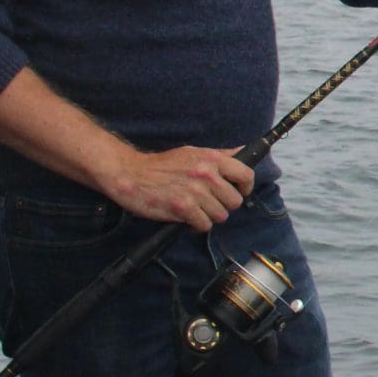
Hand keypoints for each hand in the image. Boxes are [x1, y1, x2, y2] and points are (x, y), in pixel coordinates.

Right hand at [101, 145, 254, 231]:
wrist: (130, 174)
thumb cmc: (163, 165)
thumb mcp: (193, 152)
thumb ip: (220, 155)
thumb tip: (244, 151)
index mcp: (212, 159)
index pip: (246, 175)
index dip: (245, 187)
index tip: (239, 191)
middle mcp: (206, 174)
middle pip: (235, 201)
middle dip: (224, 205)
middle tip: (209, 202)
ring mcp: (195, 192)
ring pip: (221, 215)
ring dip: (210, 216)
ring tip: (196, 209)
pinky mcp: (183, 208)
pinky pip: (204, 225)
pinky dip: (197, 224)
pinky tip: (188, 217)